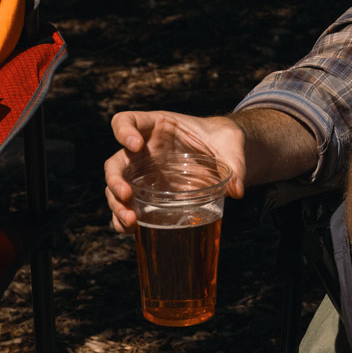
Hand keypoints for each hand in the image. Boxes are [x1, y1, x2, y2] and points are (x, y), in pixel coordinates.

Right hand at [105, 111, 246, 230]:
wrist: (224, 153)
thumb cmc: (222, 140)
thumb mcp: (231, 144)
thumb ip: (235, 163)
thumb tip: (237, 191)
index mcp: (155, 127)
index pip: (126, 121)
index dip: (123, 131)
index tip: (136, 145)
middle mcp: (142, 150)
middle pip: (114, 162)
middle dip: (115, 179)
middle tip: (127, 195)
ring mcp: (142, 174)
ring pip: (115, 188)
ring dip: (116, 205)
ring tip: (130, 221)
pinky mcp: (147, 194)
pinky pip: (127, 207)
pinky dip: (123, 220)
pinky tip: (133, 230)